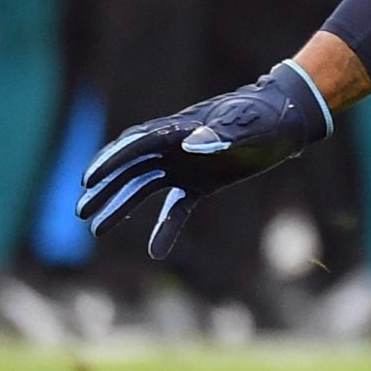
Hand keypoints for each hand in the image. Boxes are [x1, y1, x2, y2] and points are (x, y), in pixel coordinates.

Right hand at [77, 62, 332, 257]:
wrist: (288, 120)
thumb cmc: (267, 117)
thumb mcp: (249, 125)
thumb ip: (222, 132)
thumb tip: (191, 142)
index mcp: (181, 127)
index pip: (137, 143)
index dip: (111, 160)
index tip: (88, 179)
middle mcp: (174, 146)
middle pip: (130, 167)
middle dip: (106, 187)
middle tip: (81, 210)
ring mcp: (184, 165)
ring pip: (144, 187)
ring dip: (121, 206)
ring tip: (97, 229)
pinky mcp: (199, 183)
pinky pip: (175, 208)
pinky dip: (165, 228)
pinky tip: (155, 252)